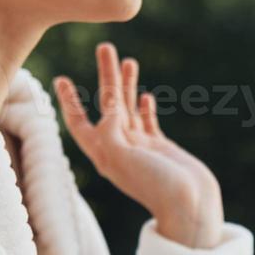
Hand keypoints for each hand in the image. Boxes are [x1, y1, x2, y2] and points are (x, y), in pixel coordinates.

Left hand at [54, 43, 224, 247]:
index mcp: (104, 155)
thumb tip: (107, 111)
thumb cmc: (157, 188)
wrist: (192, 207)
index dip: (70, 101)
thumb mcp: (124, 158)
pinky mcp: (161, 148)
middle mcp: (119, 150)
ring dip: (126, 84)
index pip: (80, 123)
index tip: (62, 78)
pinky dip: (144, 108)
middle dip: (106, 77)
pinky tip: (146, 95)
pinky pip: (148, 123)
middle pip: (107, 106)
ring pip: (129, 109)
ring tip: (127, 59)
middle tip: (105, 47)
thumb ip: (110, 132)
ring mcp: (141, 148)